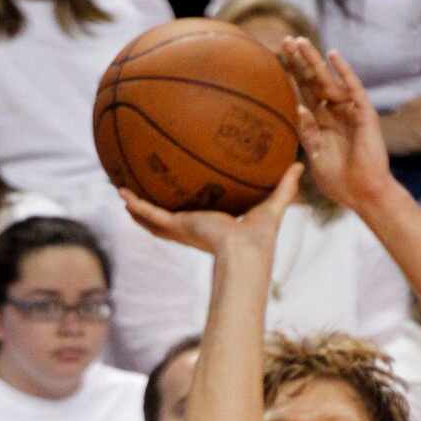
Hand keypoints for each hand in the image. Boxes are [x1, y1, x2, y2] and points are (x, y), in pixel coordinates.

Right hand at [116, 160, 301, 257]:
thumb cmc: (261, 240)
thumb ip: (284, 187)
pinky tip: (121, 194)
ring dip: (138, 209)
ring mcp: (183, 230)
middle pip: (170, 219)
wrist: (246, 254)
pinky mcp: (177, 228)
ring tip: (122, 194)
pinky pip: (151, 215)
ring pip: (153, 220)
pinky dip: (136, 206)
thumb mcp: (272, 206)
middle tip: (143, 194)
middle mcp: (195, 229)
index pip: (198, 217)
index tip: (181, 196)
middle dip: (156, 209)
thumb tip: (298, 166)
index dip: (188, 208)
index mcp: (213, 227)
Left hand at [284, 39, 394, 209]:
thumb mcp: (316, 157)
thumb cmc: (340, 182)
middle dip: (300, 61)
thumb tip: (298, 107)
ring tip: (301, 42)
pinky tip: (333, 55)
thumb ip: (307, 134)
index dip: (293, 74)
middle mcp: (334, 112)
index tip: (279, 55)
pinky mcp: (364, 114)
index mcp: (321, 122)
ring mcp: (349, 111)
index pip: (304, 92)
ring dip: (315, 61)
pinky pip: (353, 88)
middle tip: (285, 40)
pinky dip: (344, 71)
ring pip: (329, 80)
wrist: (364, 195)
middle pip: (314, 81)